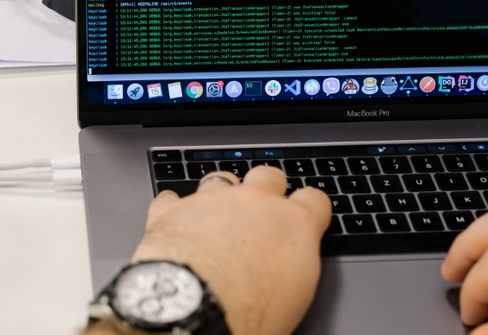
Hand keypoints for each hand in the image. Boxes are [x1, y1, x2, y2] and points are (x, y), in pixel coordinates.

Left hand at [131, 166, 331, 334]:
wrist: (194, 311)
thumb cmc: (248, 312)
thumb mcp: (296, 295)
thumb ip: (298, 261)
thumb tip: (293, 260)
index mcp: (294, 224)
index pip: (314, 199)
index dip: (309, 208)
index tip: (304, 217)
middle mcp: (256, 202)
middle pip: (269, 176)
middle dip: (267, 188)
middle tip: (260, 212)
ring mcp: (213, 200)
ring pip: (222, 179)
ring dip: (221, 195)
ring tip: (215, 219)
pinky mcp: (174, 209)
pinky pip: (173, 198)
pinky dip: (176, 209)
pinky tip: (177, 223)